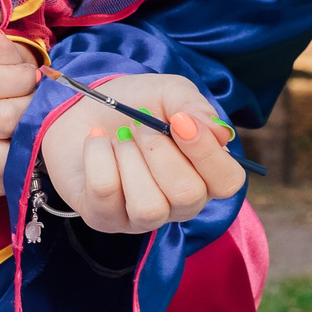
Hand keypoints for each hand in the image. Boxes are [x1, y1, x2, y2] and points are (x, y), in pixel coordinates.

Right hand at [0, 30, 40, 198]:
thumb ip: (2, 52)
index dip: (22, 79)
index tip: (31, 76)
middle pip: (3, 119)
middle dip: (31, 109)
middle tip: (37, 104)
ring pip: (5, 153)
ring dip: (28, 139)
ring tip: (31, 126)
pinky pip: (5, 176)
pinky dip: (20, 163)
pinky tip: (19, 147)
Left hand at [38, 73, 245, 233]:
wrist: (83, 108)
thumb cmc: (134, 104)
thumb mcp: (168, 92)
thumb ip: (195, 106)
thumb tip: (220, 134)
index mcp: (205, 174)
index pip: (228, 182)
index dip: (207, 152)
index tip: (179, 120)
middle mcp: (179, 204)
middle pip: (188, 196)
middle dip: (159, 150)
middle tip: (139, 124)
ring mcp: (142, 217)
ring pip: (148, 206)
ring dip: (129, 158)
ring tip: (120, 138)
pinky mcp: (105, 218)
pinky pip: (106, 193)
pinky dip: (97, 156)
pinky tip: (96, 141)